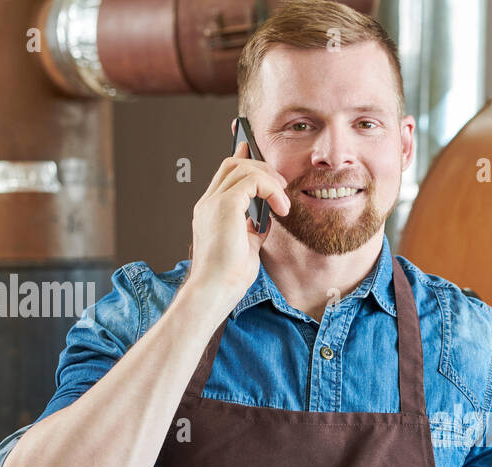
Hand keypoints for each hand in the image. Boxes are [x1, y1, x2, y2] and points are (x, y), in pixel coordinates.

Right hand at [187, 132, 291, 301]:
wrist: (215, 290)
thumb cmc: (228, 277)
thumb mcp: (246, 247)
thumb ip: (253, 228)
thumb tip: (266, 218)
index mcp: (210, 211)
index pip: (225, 175)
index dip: (242, 159)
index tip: (255, 151)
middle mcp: (208, 202)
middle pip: (232, 164)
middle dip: (261, 166)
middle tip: (281, 186)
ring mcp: (214, 202)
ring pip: (242, 168)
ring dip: (269, 178)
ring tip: (283, 199)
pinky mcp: (225, 206)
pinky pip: (252, 181)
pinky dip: (271, 189)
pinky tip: (282, 208)